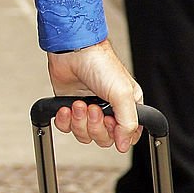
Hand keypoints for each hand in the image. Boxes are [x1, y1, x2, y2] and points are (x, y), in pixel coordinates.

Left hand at [47, 38, 142, 152]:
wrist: (72, 48)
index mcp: (126, 106)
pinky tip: (65, 108)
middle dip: (95, 126)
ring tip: (78, 104)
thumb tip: (123, 144)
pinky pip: (66, 126)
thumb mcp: (122, 93)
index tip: (111, 122)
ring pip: (84, 134)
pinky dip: (65, 121)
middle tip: (93, 108)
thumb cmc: (100, 62)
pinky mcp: (68, 105)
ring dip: (79, 122)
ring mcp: (87, 107)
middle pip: (104, 138)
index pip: (126, 135)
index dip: (117, 134)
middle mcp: (107, 109)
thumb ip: (128, 122)